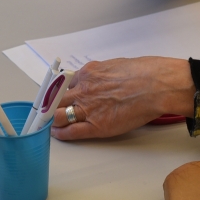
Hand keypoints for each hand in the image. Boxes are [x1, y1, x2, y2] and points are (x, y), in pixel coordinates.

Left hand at [52, 58, 194, 139]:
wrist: (155, 86)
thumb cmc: (143, 73)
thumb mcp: (115, 64)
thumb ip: (101, 72)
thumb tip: (99, 76)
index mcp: (88, 73)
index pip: (64, 84)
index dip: (57, 91)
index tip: (53, 95)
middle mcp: (84, 90)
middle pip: (56, 99)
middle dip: (48, 105)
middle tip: (44, 110)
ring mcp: (88, 109)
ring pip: (59, 115)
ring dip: (52, 120)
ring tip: (48, 123)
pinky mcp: (97, 126)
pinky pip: (72, 131)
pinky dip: (62, 134)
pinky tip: (57, 134)